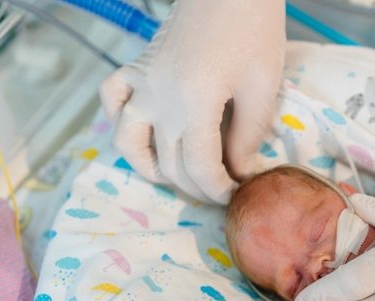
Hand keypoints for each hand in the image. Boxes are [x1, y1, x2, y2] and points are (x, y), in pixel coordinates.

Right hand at [100, 0, 284, 202]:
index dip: (217, 189)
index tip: (236, 195)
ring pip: (128, 142)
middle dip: (196, 187)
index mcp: (193, 104)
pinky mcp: (136, 67)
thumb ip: (247, 138)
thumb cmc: (253, 30)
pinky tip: (146, 130)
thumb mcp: (262, 88)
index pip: (199, 167)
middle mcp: (158, 98)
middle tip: (219, 189)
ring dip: (152, 168)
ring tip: (179, 174)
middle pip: (169, 163)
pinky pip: (112, 101)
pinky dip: (121, 121)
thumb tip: (237, 172)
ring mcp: (142, 82)